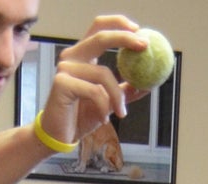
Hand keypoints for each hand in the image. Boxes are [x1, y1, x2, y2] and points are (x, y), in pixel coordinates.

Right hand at [38, 17, 141, 143]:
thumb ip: (124, 91)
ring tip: (121, 113)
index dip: (119, 23)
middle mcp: (73, 56)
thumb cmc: (81, 117)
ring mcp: (65, 68)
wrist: (60, 137)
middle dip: (125, 38)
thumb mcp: (108, 102)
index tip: (139, 31)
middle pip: (101, 36)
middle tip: (144, 46)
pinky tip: (103, 120)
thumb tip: (147, 85)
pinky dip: (104, 107)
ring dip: (117, 96)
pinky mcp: (62, 83)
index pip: (99, 27)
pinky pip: (94, 92)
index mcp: (83, 55)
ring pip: (103, 73)